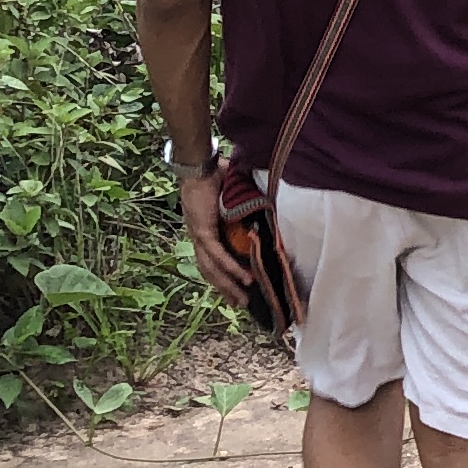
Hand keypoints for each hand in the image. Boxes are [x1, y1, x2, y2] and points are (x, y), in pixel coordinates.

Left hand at [175, 170, 254, 310]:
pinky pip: (217, 255)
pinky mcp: (202, 231)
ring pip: (211, 268)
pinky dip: (230, 268)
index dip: (222, 275)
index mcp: (204, 229)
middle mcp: (199, 236)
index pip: (211, 258)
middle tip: (240, 304)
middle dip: (225, 289)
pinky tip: (244, 278)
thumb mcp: (236, 194)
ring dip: (227, 285)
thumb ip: (248, 204)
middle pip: (209, 270)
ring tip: (243, 299)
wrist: (201, 164)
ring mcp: (198, 235)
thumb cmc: (217, 173)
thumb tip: (269, 204)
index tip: (236, 289)